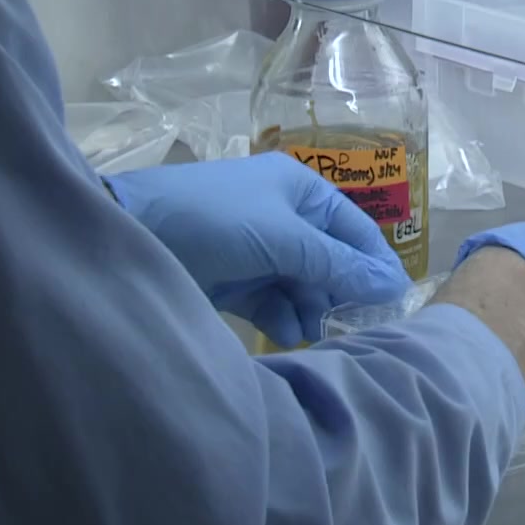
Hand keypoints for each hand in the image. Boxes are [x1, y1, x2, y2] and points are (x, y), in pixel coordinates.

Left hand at [106, 154, 410, 345]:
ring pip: (301, 285)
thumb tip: (395, 288)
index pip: (354, 228)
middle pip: (330, 260)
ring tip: (313, 334)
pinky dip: (283, 318)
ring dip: (311, 310)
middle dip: (339, 293)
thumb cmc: (213, 221)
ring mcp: (255, 249)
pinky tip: (288, 334)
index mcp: (299, 189)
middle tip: (352, 327)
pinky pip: (272, 301)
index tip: (395, 303)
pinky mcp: (231, 280)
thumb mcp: (283, 239)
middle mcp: (282, 216)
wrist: (128, 235)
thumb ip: (339, 267)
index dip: (375, 264)